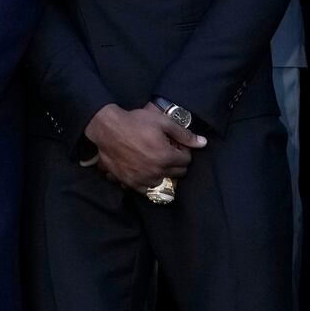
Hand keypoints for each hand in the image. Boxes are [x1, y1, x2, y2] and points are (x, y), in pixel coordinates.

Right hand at [84, 104, 203, 191]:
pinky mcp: (130, 182)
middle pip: (178, 173)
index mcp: (167, 157)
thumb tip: (203, 143)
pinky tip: (143, 169)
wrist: (106, 129)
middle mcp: (157, 172)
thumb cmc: (134, 122)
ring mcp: (143, 179)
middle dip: (175, 162)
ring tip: (153, 159)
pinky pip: (146, 188)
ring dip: (162, 172)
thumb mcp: (161, 121)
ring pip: (163, 180)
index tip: (174, 144)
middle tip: (164, 151)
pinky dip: (148, 180)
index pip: (187, 160)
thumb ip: (184, 134)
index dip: (182, 150)